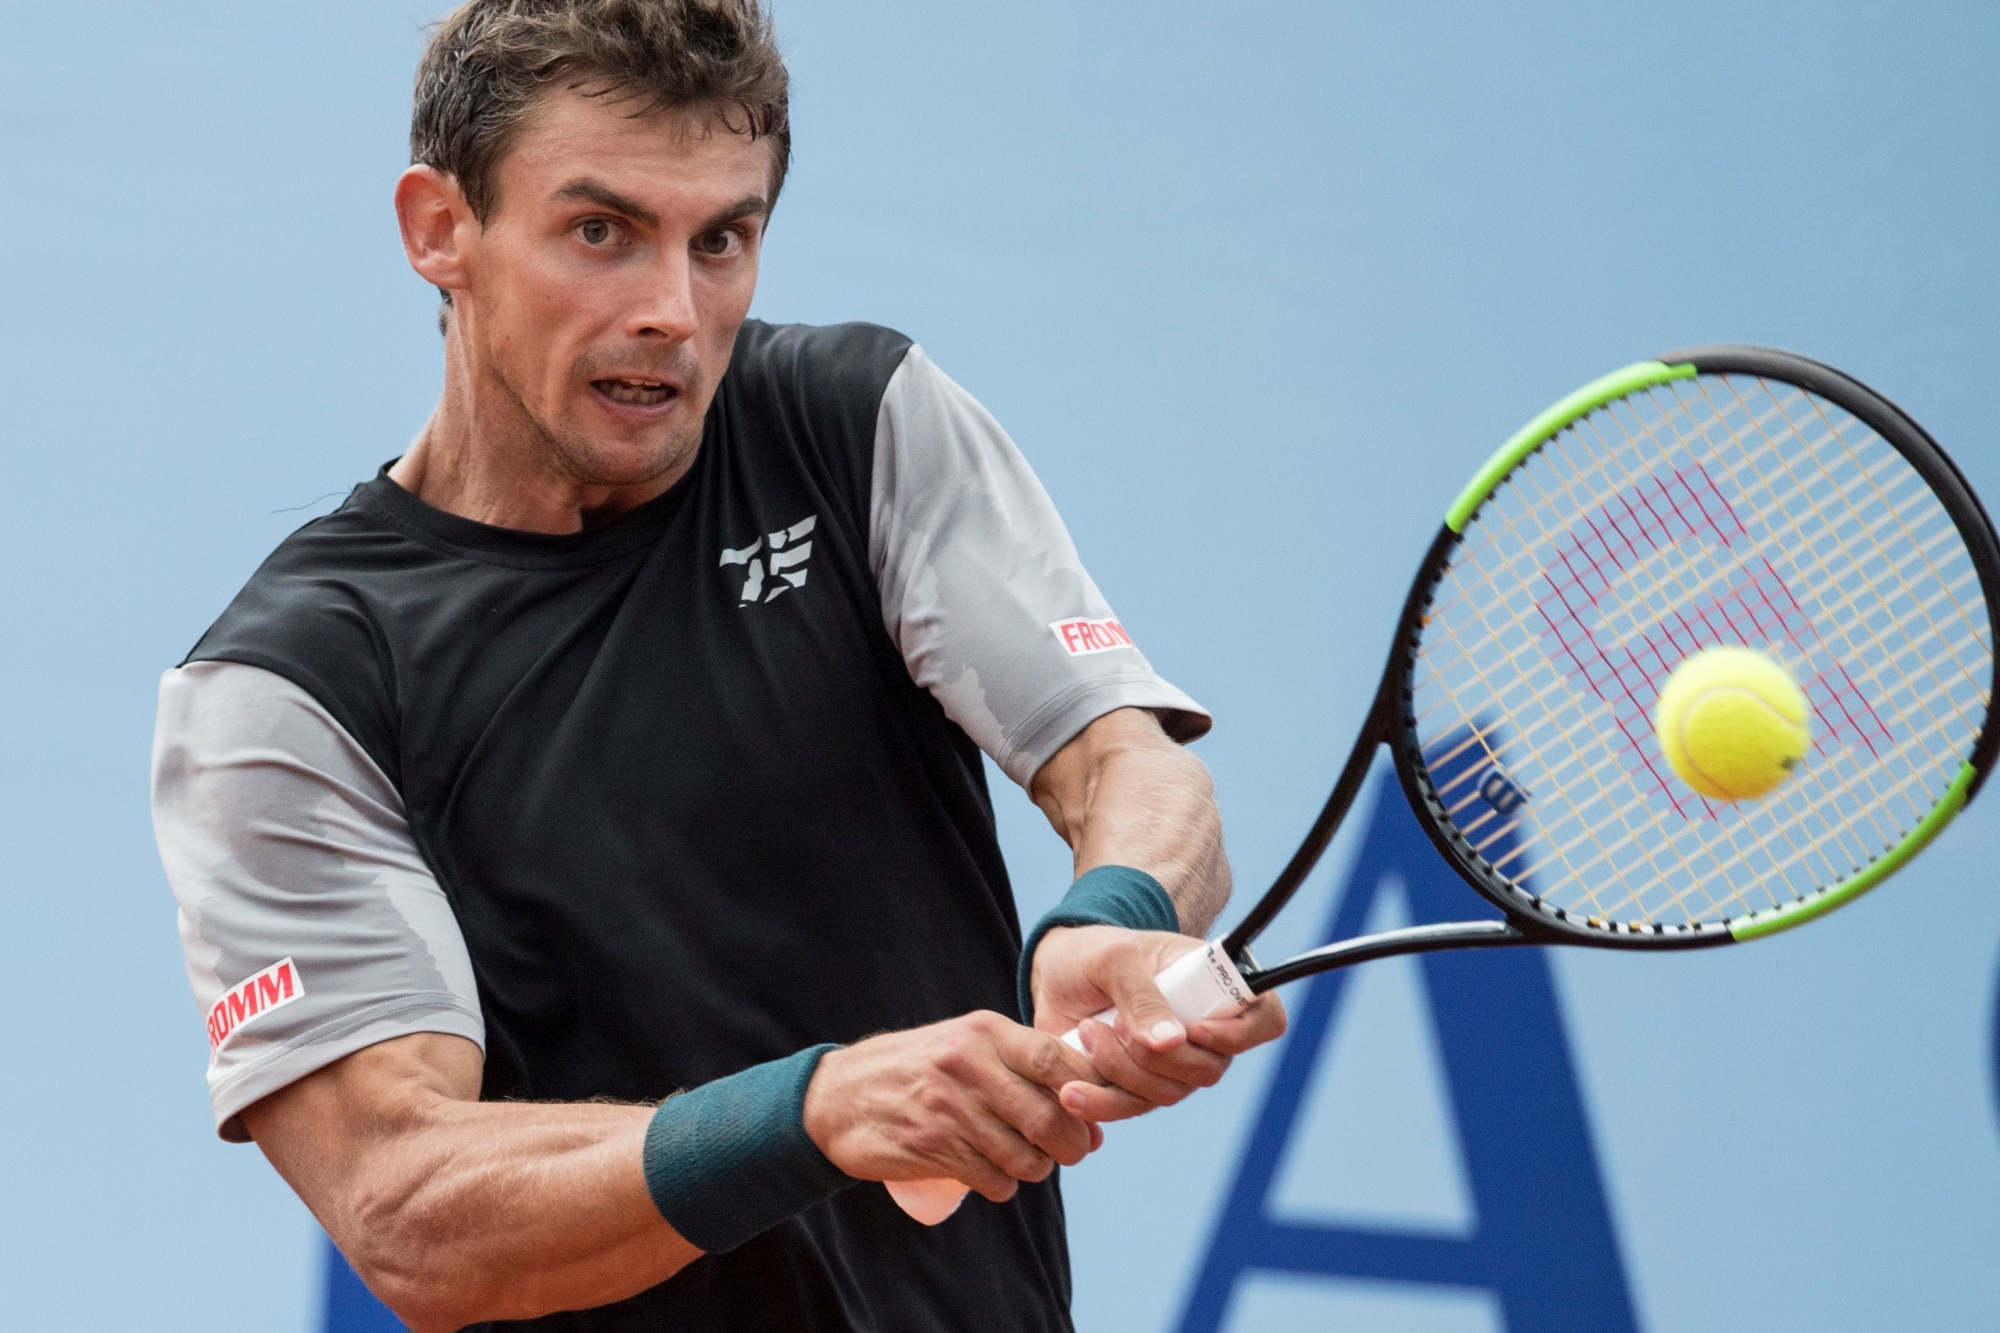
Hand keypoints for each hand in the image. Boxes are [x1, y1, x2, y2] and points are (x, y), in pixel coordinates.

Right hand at [800, 1011, 1107, 1203]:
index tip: (1092, 1109)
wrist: (839, 1097)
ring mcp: (950, 1109)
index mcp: (984, 1032)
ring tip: (1025, 1159)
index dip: (1087, 1090)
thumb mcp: (965, 1044)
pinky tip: (992, 1172)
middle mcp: (969, 1066)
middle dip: (1072, 1144)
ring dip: (1037, 1168)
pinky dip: (1004, 1185)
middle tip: (1069, 1150)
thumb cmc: (918, 1070)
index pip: (1056, 1057)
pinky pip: (995, 1181)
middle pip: (1049, 1116)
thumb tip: (1091, 1119)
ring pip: (1027, 1157)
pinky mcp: (935, 1148)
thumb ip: (1022, 1067)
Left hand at [1028, 925, 1286, 1122]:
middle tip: (1107, 1023)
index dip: (1239, 1034)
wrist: (1055, 973)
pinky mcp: (1137, 1086)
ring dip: (1121, 1072)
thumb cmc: (1096, 952)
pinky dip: (1101, 1103)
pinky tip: (1071, 1093)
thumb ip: (1142, 995)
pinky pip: (1131, 1108)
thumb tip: (1171, 1044)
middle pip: (1208, 1069)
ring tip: (1083, 1033)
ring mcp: (1174, 1064)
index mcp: (1217, 987)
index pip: (1264, 1020)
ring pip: (1168, 1093)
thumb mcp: (1116, 958)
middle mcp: (1205, 1031)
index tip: (1194, 1029)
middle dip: (1154, 1057)